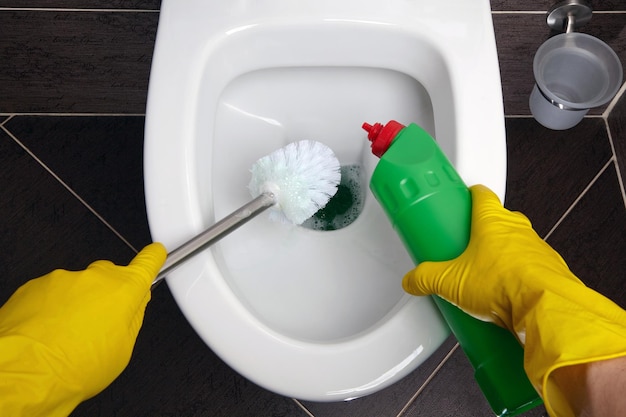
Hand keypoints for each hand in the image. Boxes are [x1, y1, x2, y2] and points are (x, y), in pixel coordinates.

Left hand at [0, 243, 165, 416]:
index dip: (152, 258)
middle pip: (109, 277)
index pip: (146, 263)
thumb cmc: (75, 366)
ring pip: (78, 287)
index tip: (155, 253)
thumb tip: (134, 306)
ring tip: (66, 337)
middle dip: (108, 294)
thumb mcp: (122, 351)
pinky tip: (47, 334)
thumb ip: (132, 320)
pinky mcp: (35, 286)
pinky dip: (51, 309)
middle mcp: (95, 278)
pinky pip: (51, 294)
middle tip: (100, 324)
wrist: (27, 373)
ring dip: (76, 305)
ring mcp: (64, 279)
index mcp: (124, 290)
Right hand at [402, 184, 578, 330]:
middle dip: (483, 232)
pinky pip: (530, 267)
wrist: (544, 308)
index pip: (482, 195)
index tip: (464, 199)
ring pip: (516, 244)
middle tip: (467, 247)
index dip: (472, 195)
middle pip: (499, 220)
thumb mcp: (450, 281)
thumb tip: (413, 280)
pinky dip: (519, 276)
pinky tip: (506, 295)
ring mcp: (537, 248)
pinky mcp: (550, 269)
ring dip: (503, 256)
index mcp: (492, 221)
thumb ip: (426, 278)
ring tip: (485, 278)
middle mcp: (517, 228)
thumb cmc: (504, 284)